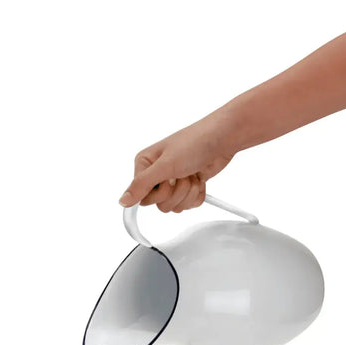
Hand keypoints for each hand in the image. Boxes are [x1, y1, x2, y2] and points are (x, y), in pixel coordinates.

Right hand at [119, 113, 235, 212]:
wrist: (223, 138)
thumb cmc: (194, 142)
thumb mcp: (165, 165)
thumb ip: (141, 185)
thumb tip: (122, 201)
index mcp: (144, 165)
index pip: (142, 197)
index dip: (158, 194)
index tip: (168, 181)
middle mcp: (156, 174)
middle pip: (160, 204)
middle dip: (176, 192)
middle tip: (183, 174)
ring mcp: (173, 181)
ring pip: (175, 206)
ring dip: (188, 192)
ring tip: (192, 173)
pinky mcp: (187, 187)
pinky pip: (189, 205)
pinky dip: (197, 194)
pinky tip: (199, 178)